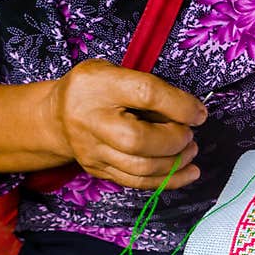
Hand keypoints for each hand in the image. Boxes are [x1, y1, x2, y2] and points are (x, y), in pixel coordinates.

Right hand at [44, 58, 206, 188]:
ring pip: (140, 167)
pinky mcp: (99, 170)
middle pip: (138, 140)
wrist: (57, 117)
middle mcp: (91, 120)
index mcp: (98, 85)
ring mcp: (93, 150)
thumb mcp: (117, 72)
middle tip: (188, 134)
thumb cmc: (97, 90)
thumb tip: (190, 113)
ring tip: (190, 150)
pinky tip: (188, 172)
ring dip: (175, 162)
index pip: (145, 93)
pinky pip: (138, 182)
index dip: (179, 105)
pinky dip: (169, 180)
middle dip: (174, 140)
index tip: (198, 113)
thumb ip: (149, 89)